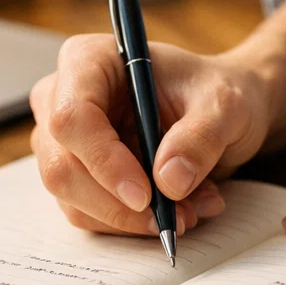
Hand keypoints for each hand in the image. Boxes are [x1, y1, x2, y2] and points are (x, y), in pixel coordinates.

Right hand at [30, 34, 276, 235]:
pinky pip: (88, 214)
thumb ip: (201, 137)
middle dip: (120, 204)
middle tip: (178, 215)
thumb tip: (169, 180)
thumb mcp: (224, 105)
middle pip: (62, 166)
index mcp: (88, 61)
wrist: (216, 113)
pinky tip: (175, 207)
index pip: (72, 117)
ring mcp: (61, 141)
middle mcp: (62, 98)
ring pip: (72, 199)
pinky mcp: (74, 174)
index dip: (103, 161)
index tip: (145, 195)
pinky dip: (132, 223)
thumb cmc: (212, 94)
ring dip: (132, 219)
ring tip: (190, 208)